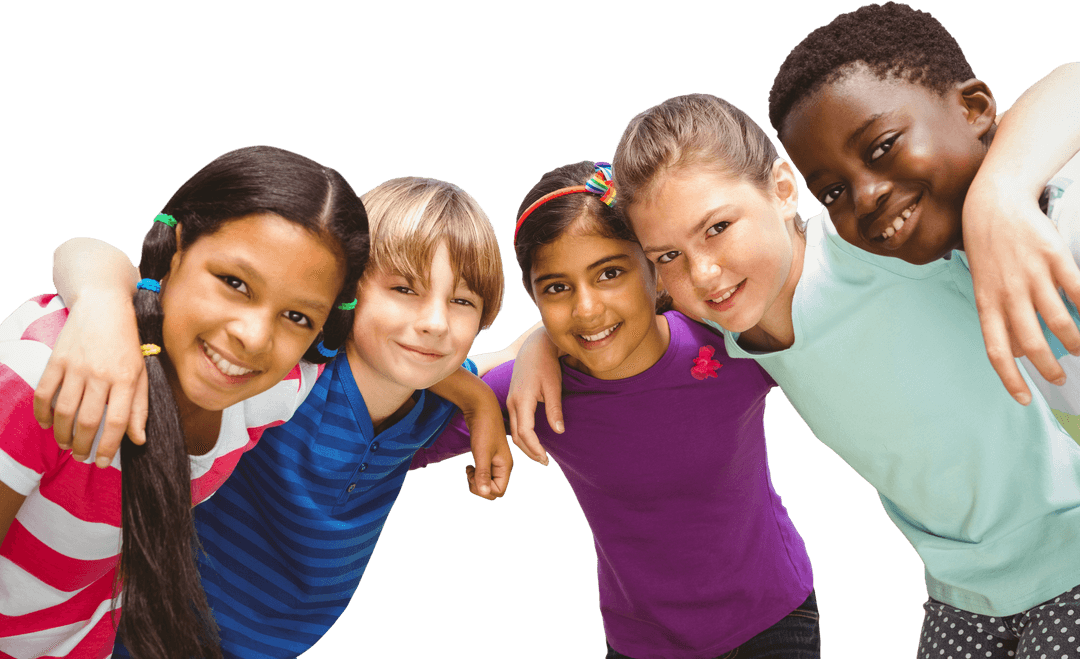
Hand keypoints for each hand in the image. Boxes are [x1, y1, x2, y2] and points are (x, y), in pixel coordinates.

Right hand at [33, 289, 146, 464]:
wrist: (104, 305)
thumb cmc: (127, 343)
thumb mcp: (142, 372)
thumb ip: (140, 407)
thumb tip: (138, 440)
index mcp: (127, 378)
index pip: (117, 421)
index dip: (108, 447)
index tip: (100, 462)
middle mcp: (101, 374)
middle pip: (88, 420)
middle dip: (82, 445)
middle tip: (81, 456)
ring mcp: (77, 366)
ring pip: (64, 411)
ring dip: (63, 434)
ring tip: (66, 445)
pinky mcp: (57, 359)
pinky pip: (44, 393)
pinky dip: (42, 413)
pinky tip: (47, 424)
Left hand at [464, 400, 512, 500]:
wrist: (481, 409)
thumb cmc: (484, 429)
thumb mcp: (482, 453)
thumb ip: (483, 473)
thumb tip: (484, 492)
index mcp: (505, 466)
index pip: (498, 491)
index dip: (484, 490)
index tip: (473, 476)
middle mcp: (502, 466)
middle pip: (493, 490)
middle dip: (479, 487)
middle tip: (469, 474)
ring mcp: (495, 462)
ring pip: (487, 483)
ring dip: (476, 481)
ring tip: (468, 470)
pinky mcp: (488, 457)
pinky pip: (483, 474)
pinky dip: (475, 474)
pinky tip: (469, 466)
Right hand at [506, 327, 561, 464]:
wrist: (534, 347)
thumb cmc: (546, 364)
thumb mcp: (553, 386)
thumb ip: (554, 409)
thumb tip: (559, 431)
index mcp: (522, 400)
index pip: (525, 432)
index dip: (534, 447)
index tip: (545, 458)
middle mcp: (512, 402)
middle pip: (516, 435)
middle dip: (529, 451)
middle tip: (544, 462)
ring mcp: (510, 401)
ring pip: (513, 430)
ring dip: (525, 445)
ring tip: (540, 455)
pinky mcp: (512, 400)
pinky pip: (513, 423)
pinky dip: (521, 435)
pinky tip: (532, 440)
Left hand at [963, 176, 1079, 404]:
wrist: (993, 205)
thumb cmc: (989, 252)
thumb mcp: (984, 286)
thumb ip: (999, 317)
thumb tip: (1015, 352)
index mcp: (987, 303)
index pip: (996, 351)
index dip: (1011, 379)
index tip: (1025, 400)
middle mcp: (1008, 292)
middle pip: (1031, 343)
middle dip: (1049, 367)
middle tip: (1061, 377)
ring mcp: (1032, 274)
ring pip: (1059, 321)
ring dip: (1073, 341)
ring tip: (1078, 348)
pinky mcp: (1054, 257)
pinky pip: (1079, 291)